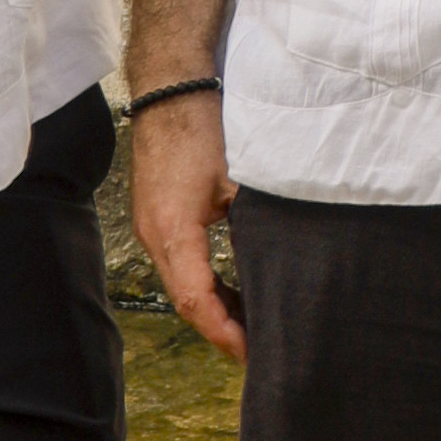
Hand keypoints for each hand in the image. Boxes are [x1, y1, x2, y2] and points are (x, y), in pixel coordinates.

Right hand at [130, 88, 244, 360]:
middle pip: (186, 301)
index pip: (195, 300)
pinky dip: (206, 284)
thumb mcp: (241, 178)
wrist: (170, 88)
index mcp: (174, 230)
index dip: (224, 332)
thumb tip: (289, 261)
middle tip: (259, 352)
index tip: (252, 352)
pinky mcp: (156, 218)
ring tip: (252, 328)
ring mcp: (150, 227)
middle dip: (222, 330)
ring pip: (181, 285)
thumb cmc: (205, 126)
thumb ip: (260, 222)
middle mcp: (154, 235)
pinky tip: (233, 291)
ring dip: (214, 308)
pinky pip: (179, 265)